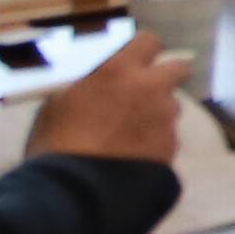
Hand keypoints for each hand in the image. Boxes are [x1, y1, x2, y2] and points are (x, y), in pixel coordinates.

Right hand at [32, 28, 187, 165]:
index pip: (148, 40)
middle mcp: (151, 88)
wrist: (74, 193)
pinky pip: (169, 138)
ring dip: (159, 113)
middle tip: (148, 91)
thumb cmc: (55, 144)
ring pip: (172, 107)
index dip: (144, 49)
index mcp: (119, 70)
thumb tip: (98, 80)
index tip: (137, 58)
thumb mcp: (58, 101)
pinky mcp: (171, 148)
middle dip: (168, 75)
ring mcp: (165, 119)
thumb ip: (89, 83)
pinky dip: (156, 143)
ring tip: (133, 134)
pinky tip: (136, 158)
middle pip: (179, 68)